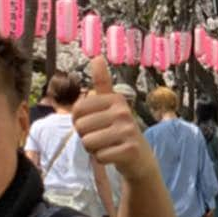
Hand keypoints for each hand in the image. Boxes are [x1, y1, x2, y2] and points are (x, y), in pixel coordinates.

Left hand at [73, 57, 154, 182]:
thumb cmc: (118, 130)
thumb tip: (97, 57)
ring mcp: (128, 130)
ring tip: (108, 145)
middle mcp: (123, 111)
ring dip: (93, 149)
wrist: (140, 158)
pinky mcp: (130, 150)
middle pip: (81, 127)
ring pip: (88, 143)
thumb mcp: (111, 106)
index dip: (79, 122)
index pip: (76, 110)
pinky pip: (99, 156)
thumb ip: (102, 84)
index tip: (96, 124)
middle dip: (86, 137)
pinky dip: (103, 159)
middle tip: (103, 137)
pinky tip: (114, 155)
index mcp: (115, 99)